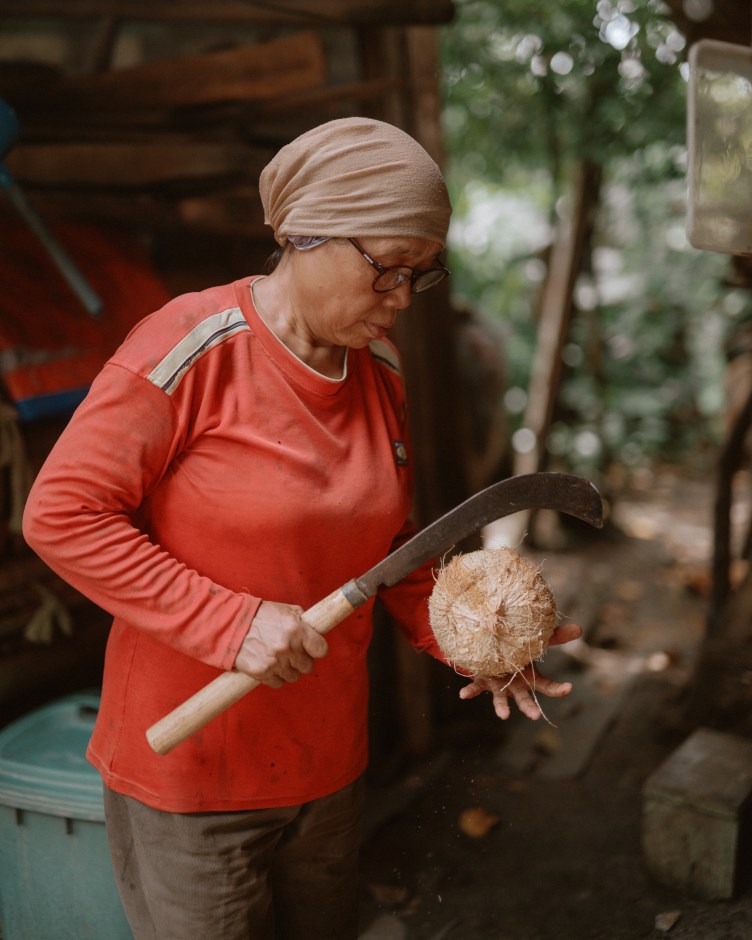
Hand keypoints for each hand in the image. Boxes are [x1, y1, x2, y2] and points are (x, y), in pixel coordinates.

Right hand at [235, 600, 327, 687]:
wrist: (231, 624)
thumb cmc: (259, 615)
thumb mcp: (284, 610)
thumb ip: (301, 620)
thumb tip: (314, 629)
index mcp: (296, 629)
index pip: (321, 649)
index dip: (317, 650)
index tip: (312, 649)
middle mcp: (288, 647)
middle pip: (308, 666)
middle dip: (301, 660)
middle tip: (291, 654)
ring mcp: (275, 661)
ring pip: (293, 677)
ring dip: (288, 670)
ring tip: (278, 659)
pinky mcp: (262, 672)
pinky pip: (278, 683)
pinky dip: (275, 677)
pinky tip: (269, 665)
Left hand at [458, 622, 581, 720]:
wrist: (494, 650)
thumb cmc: (518, 650)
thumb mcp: (537, 642)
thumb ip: (556, 637)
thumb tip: (580, 629)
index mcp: (530, 678)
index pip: (547, 686)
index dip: (559, 689)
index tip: (569, 688)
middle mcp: (515, 686)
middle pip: (524, 699)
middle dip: (529, 708)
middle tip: (536, 716)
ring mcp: (499, 686)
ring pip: (501, 699)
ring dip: (502, 707)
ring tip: (504, 715)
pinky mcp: (483, 681)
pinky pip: (476, 688)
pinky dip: (470, 691)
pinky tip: (463, 695)